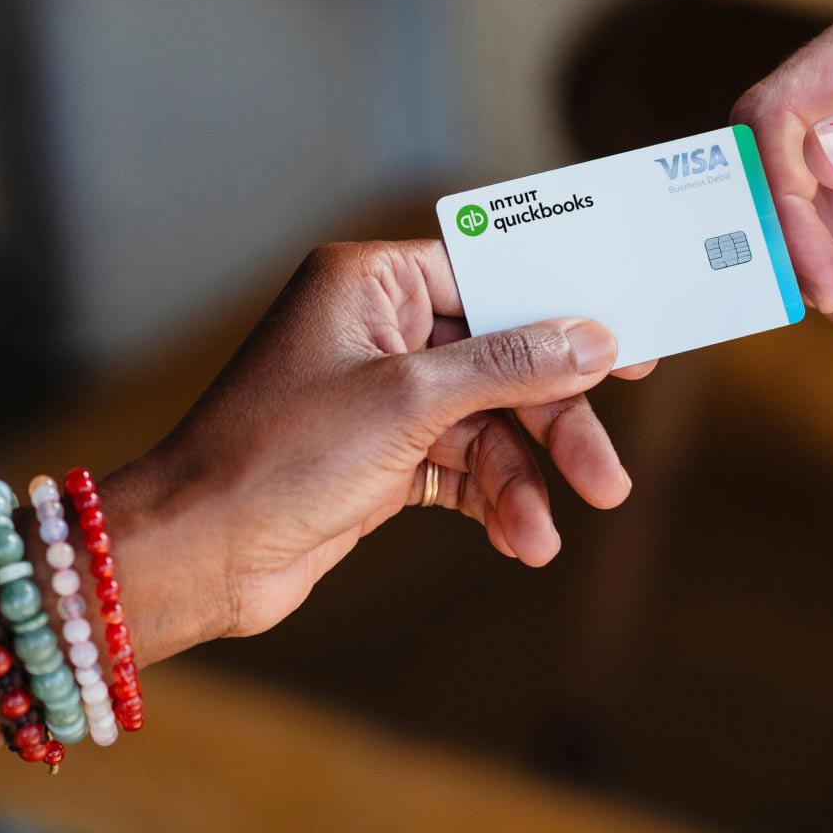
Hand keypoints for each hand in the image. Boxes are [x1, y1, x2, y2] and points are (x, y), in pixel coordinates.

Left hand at [142, 239, 652, 639]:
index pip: (491, 276)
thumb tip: (593, 338)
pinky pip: (462, 467)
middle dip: (552, 422)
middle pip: (501, 359)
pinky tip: (519, 541)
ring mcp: (384, 396)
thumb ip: (508, 364)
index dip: (565, 310)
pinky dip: (491, 501)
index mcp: (371, 283)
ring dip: (521, 481)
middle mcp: (379, 330)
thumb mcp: (408, 402)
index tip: (635, 343)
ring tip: (542, 536)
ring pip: (487, 423)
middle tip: (607, 476)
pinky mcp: (386, 454)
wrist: (197, 556)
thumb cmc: (278, 457)